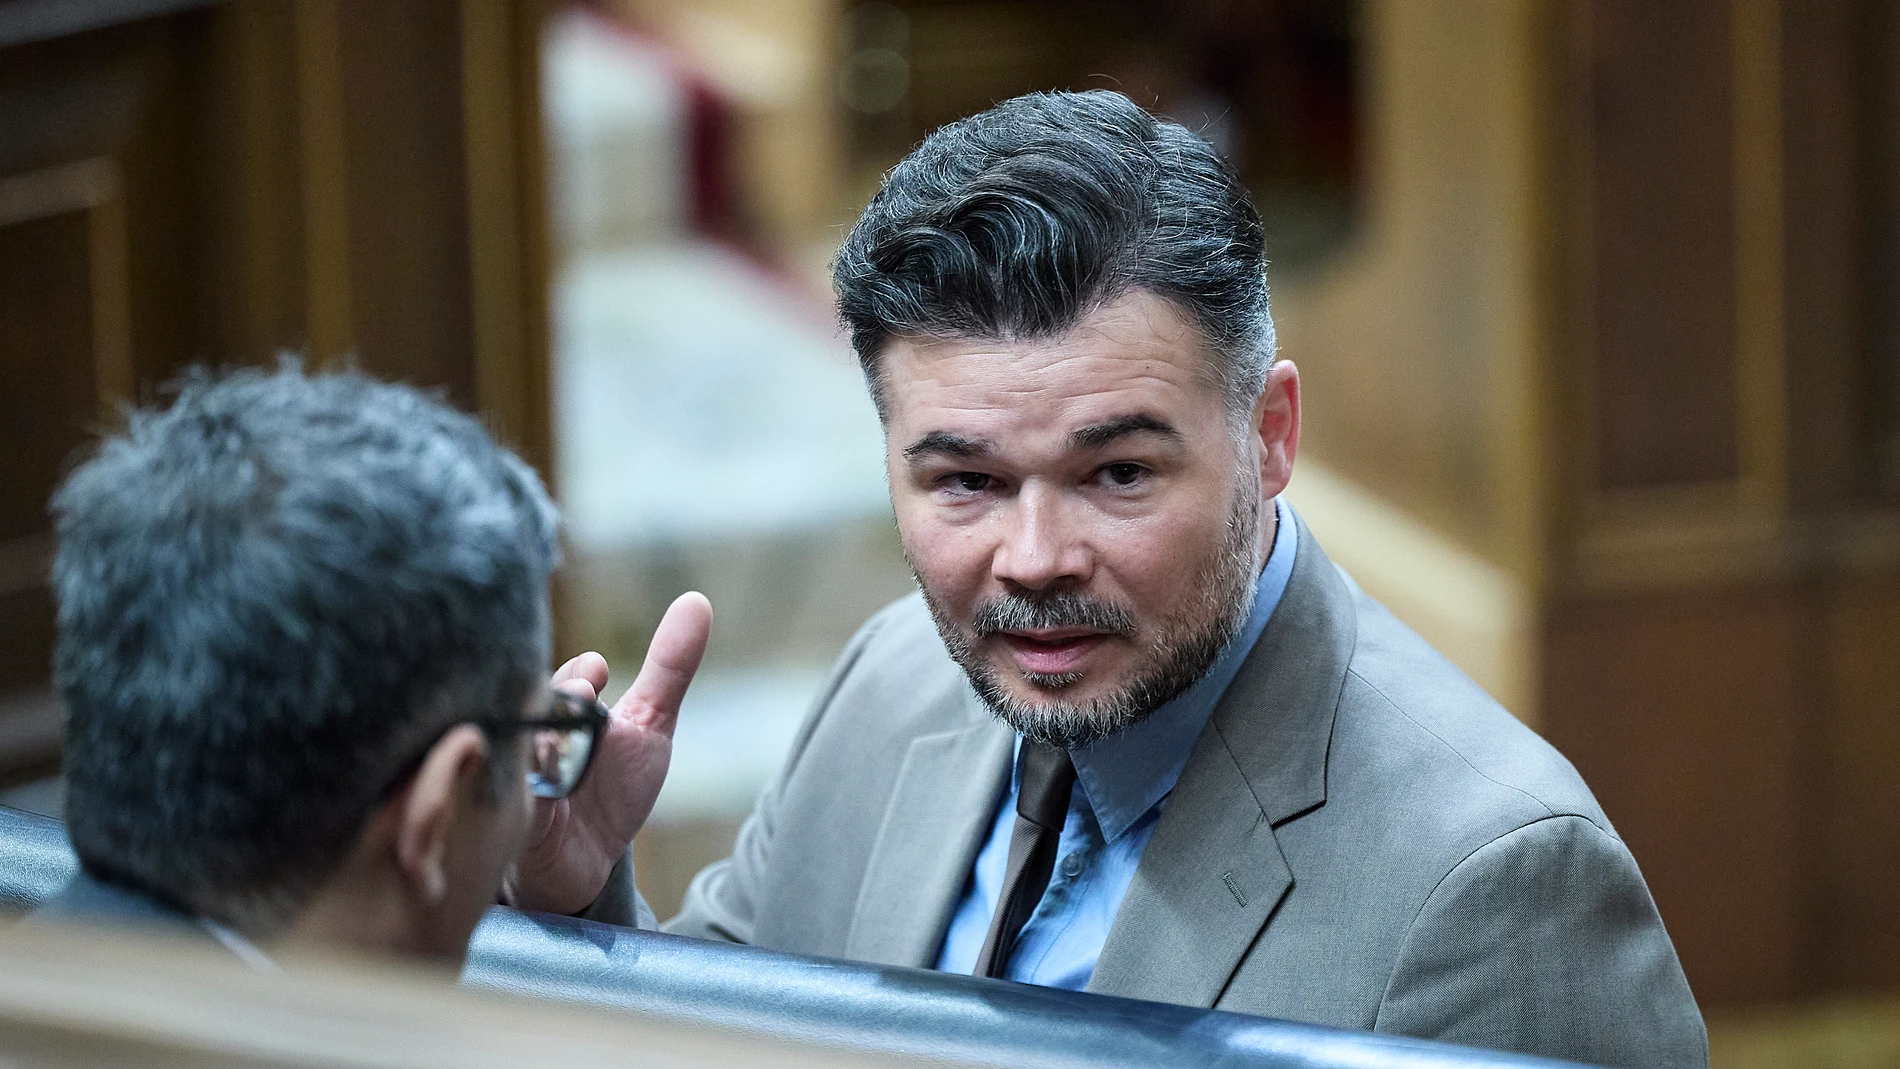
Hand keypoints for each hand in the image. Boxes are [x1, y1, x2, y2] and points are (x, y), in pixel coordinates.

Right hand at [508, 591, 711, 913]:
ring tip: (562, 748)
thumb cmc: (613, 786)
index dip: (578, 677)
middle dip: (559, 702)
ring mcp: (516, 774)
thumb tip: (696, 600)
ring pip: (519, 748)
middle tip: (583, 700)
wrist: (590, 860)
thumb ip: (670, 667)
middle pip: (535, 707)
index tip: (597, 672)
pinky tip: (542, 786)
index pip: (563, 681)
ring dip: (543, 746)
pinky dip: (526, 790)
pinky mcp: (510, 818)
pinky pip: (508, 798)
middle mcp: (531, 734)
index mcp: (561, 706)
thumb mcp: (649, 724)